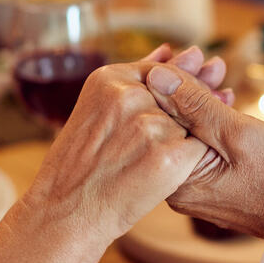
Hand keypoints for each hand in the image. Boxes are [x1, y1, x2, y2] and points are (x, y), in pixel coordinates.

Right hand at [20, 46, 230, 242]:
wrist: (66, 212)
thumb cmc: (82, 163)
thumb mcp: (99, 108)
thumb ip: (138, 79)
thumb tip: (173, 50)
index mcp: (109, 78)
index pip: (161, 71)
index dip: (176, 89)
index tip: (173, 111)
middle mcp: (129, 95)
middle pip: (179, 97)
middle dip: (184, 116)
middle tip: (152, 145)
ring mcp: (150, 125)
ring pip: (190, 124)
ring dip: (183, 141)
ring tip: (143, 164)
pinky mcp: (168, 155)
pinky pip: (197, 149)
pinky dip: (188, 163)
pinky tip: (160, 174)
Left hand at [144, 64, 263, 237]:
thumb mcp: (237, 133)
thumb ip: (194, 104)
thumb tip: (156, 76)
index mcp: (176, 179)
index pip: (156, 118)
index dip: (169, 80)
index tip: (189, 55)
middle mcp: (177, 186)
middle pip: (169, 123)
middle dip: (185, 86)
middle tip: (204, 57)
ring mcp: (194, 187)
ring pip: (187, 130)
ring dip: (200, 98)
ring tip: (217, 69)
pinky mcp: (211, 183)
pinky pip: (201, 143)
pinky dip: (210, 119)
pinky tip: (222, 97)